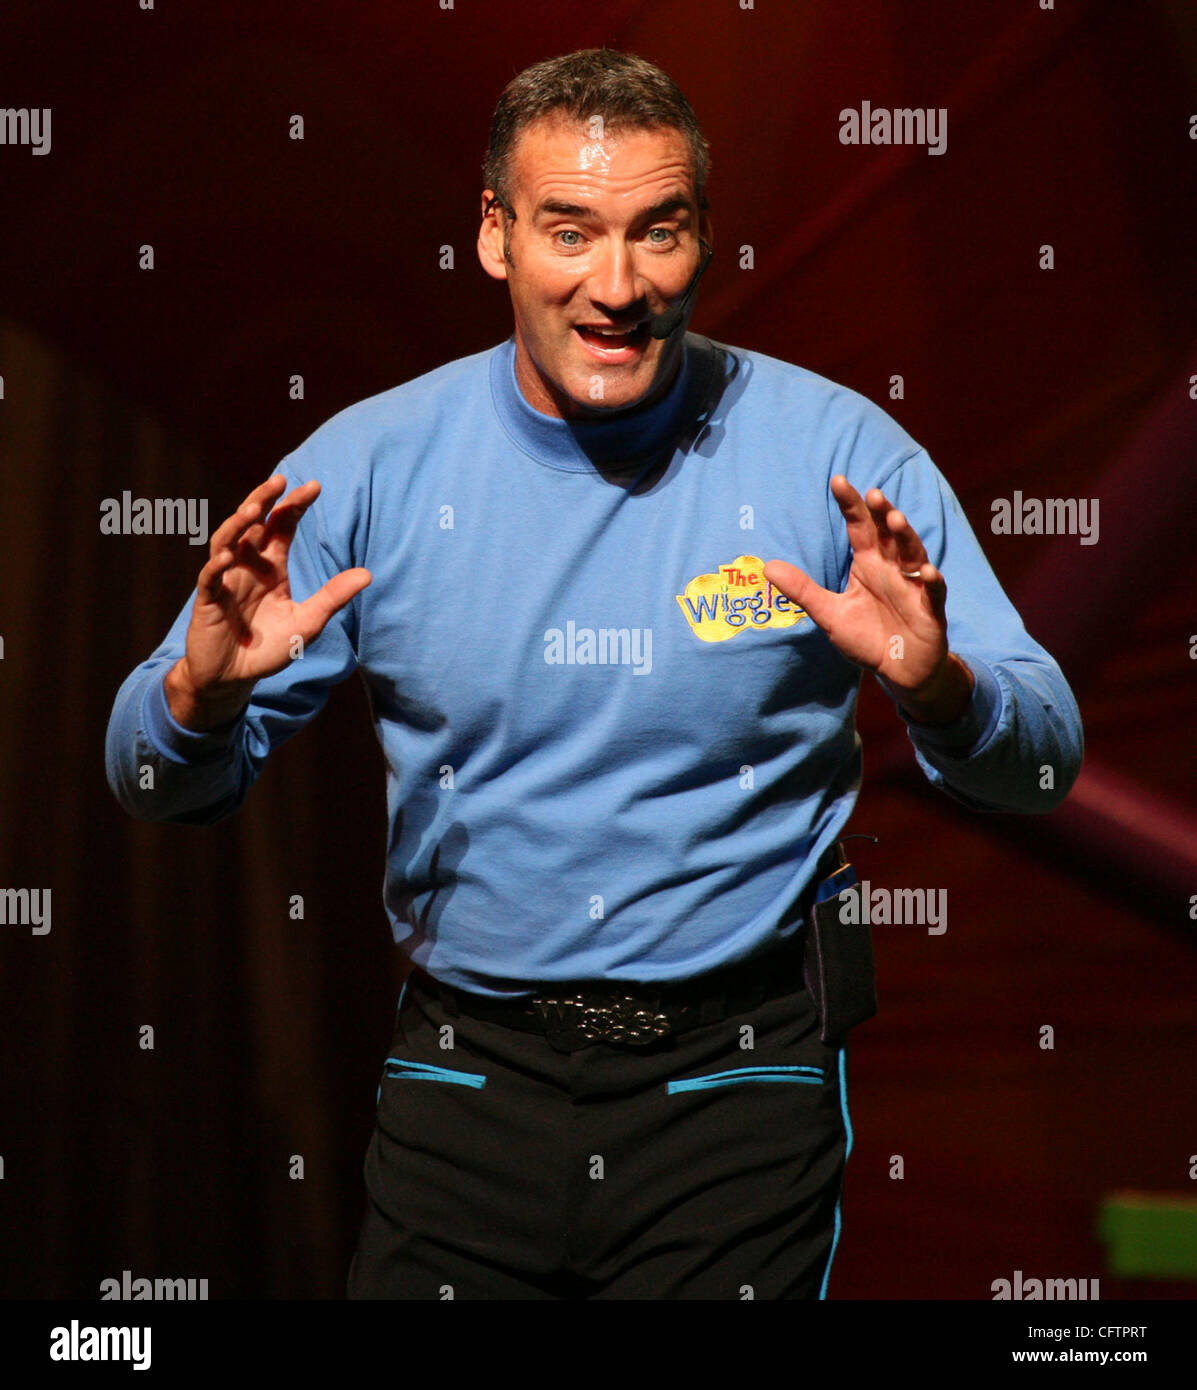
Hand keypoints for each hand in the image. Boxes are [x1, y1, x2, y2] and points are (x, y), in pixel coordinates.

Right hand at [165, 475, 371, 729]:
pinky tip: (229, 557)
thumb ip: (333, 597)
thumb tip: (368, 574)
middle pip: (253, 524)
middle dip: (263, 500)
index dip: (294, 506)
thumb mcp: (308, 622)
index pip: (282, 527)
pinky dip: (217, 567)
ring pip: (226, 542)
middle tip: (281, 479)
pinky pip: (209, 579)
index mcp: (272, 567)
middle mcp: (247, 567)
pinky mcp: (208, 602)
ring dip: (237, 525)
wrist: (234, 678)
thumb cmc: (269, 648)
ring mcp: (225, 581)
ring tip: (253, 508)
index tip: (314, 486)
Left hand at [762, 476, 973, 723]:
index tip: (837, 480)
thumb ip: (803, 590)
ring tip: (896, 520)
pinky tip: (927, 572)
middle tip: (872, 494)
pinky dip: (932, 582)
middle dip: (882, 513)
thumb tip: (767, 567)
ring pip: (913, 555)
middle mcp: (893, 568)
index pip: (859, 527)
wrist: (899, 670)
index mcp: (868, 564)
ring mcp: (914, 586)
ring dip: (907, 537)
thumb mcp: (830, 614)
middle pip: (889, 534)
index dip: (850, 504)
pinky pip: (933, 593)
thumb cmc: (868, 637)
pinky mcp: (931, 610)